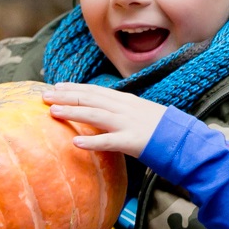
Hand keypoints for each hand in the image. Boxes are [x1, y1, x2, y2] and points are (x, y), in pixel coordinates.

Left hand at [44, 83, 165, 158]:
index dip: (74, 87)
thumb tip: (105, 110)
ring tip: (52, 111)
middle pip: (90, 98)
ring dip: (73, 111)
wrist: (184, 139)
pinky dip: (92, 142)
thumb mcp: (141, 113)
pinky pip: (109, 142)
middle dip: (66, 95)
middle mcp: (124, 108)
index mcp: (126, 101)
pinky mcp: (132, 141)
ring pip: (95, 115)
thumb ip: (123, 110)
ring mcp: (128, 124)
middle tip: (44, 95)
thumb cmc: (162, 129)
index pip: (95, 90)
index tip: (56, 85)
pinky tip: (75, 143)